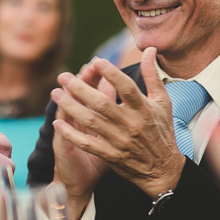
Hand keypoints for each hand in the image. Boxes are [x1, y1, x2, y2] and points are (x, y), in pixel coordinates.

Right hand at [50, 64, 108, 207]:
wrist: (78, 181)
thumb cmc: (97, 158)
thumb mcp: (109, 135)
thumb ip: (115, 111)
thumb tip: (122, 91)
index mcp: (90, 116)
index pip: (94, 91)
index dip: (98, 78)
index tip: (102, 64)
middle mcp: (76, 121)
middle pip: (80, 96)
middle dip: (85, 81)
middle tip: (89, 66)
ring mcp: (67, 132)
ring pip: (68, 112)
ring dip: (69, 99)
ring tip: (69, 85)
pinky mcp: (63, 148)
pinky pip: (62, 138)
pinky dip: (62, 130)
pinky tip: (59, 121)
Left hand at [52, 52, 185, 197]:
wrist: (163, 170)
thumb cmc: (162, 131)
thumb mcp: (162, 102)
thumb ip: (152, 75)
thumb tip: (149, 50)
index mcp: (144, 109)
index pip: (126, 88)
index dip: (111, 74)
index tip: (96, 61)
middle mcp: (131, 124)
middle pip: (102, 104)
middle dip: (80, 88)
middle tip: (63, 76)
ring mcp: (120, 141)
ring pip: (91, 122)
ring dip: (71, 107)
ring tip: (56, 94)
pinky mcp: (111, 156)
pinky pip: (88, 144)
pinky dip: (72, 134)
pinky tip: (58, 123)